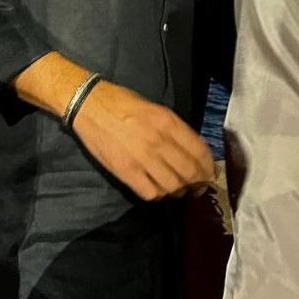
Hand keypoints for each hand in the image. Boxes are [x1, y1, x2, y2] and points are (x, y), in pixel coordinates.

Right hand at [72, 80, 213, 199]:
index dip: (209, 167)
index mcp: (168, 122)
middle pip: (189, 172)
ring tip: (177, 189)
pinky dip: (157, 195)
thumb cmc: (122, 103)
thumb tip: (192, 151)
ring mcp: (141, 158)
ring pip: (172, 186)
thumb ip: (174, 130)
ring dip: (178, 191)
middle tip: (197, 187)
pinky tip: (156, 189)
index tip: (210, 173)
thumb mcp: (156, 109)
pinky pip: (150, 192)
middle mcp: (158, 140)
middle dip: (198, 183)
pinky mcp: (125, 171)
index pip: (199, 151)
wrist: (89, 104)